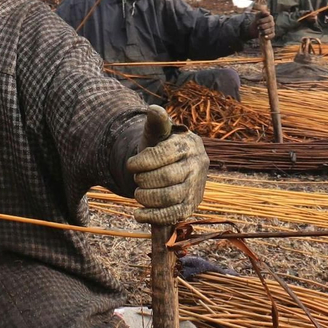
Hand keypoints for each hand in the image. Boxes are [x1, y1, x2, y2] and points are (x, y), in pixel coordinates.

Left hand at [126, 110, 207, 225]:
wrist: (169, 165)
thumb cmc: (160, 146)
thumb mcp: (156, 133)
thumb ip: (155, 123)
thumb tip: (154, 110)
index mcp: (189, 144)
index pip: (163, 154)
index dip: (142, 162)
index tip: (130, 165)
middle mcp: (198, 164)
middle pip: (166, 177)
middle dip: (144, 180)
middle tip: (136, 180)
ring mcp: (196, 186)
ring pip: (170, 197)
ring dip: (147, 198)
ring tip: (138, 193)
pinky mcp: (192, 205)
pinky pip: (174, 215)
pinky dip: (154, 217)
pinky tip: (138, 214)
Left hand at [248, 10, 274, 39]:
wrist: (254, 29)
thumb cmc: (257, 21)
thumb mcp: (257, 16)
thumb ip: (261, 13)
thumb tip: (267, 13)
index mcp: (270, 17)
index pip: (269, 18)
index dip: (263, 20)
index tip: (257, 22)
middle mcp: (272, 23)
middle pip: (270, 24)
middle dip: (263, 26)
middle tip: (258, 27)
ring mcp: (272, 28)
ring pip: (270, 30)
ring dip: (264, 31)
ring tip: (259, 32)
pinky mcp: (272, 34)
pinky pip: (272, 35)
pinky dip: (268, 36)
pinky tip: (264, 37)